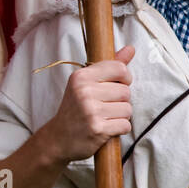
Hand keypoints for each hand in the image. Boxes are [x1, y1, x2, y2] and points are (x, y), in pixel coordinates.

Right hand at [38, 44, 134, 163]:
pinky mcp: (98, 128)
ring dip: (121, 116)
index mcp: (81, 77)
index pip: (120, 69)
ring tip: (105, 118)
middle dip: (121, 101)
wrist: (57, 139)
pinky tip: (106, 129)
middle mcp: (84, 91)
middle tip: (105, 107)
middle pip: (126, 92)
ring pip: (128, 109)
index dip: (124, 79)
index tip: (116, 86)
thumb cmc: (76, 109)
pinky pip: (125, 125)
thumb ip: (110, 66)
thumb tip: (131, 48)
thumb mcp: (86, 84)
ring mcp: (91, 111)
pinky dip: (120, 129)